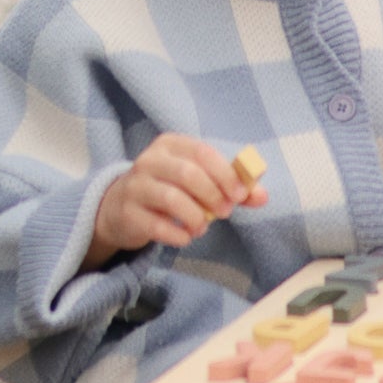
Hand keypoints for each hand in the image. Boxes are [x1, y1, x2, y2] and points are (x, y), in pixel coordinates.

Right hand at [89, 136, 256, 259]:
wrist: (119, 208)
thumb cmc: (168, 190)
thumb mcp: (197, 181)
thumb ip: (230, 186)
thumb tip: (262, 196)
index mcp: (170, 145)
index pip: (202, 152)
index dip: (226, 174)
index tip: (241, 194)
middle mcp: (149, 161)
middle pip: (187, 174)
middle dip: (212, 195)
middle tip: (225, 212)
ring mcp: (135, 186)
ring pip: (171, 198)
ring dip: (195, 216)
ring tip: (202, 227)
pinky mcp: (127, 213)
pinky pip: (157, 225)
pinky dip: (178, 234)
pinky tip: (186, 237)